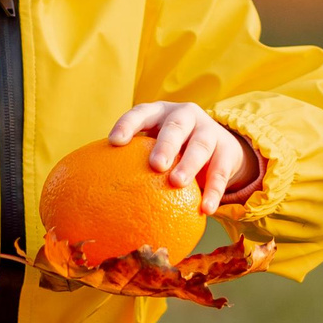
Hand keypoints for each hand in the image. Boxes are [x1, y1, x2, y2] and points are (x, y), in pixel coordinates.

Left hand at [109, 103, 259, 213]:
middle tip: (155, 165)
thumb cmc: (172, 147)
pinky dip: (213, 191)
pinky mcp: (227, 150)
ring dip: (189, 164)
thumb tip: (95, 189)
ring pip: (200, 146)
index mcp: (160, 112)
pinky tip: (205, 209)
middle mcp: (185, 116)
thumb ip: (133, 157)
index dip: (128, 124)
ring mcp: (209, 131)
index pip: (141, 112)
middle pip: (175, 126)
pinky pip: (220, 172)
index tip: (114, 142)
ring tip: (177, 183)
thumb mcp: (154, 142)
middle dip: (165, 144)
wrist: (219, 143)